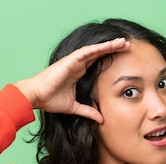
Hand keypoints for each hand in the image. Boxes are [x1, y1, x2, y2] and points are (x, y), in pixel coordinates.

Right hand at [15, 37, 130, 122]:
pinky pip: (86, 52)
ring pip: (95, 50)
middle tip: (128, 45)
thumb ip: (88, 111)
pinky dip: (98, 48)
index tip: (124, 58)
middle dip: (113, 49)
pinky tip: (109, 45)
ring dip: (109, 45)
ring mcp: (74, 61)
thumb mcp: (74, 107)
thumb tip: (101, 119)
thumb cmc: (50, 100)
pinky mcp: (70, 60)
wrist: (37, 97)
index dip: (110, 58)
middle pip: (99, 54)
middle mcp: (78, 65)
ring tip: (123, 42)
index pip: (98, 63)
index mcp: (79, 73)